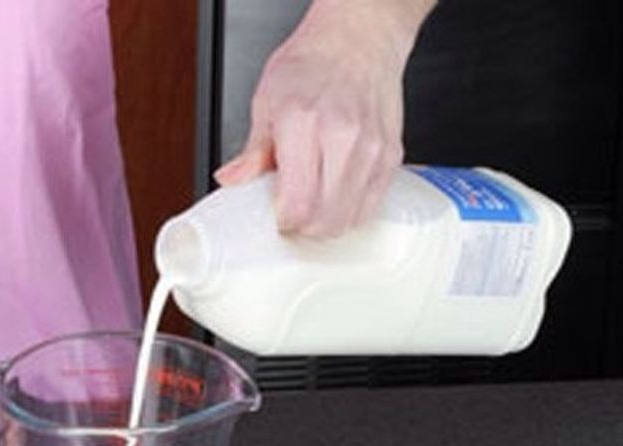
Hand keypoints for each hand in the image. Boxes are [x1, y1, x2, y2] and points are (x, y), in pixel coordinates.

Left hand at [215, 0, 425, 236]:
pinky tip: (335, 196)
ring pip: (349, 220)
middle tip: (291, 213)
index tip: (275, 216)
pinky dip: (350, 212)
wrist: (357, 40)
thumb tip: (232, 180)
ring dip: (327, 224)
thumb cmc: (311, 65)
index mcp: (304, 125)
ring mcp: (371, 150)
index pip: (297, 204)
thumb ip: (252, 151)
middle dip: (303, 228)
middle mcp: (342, 138)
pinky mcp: (391, 156)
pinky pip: (371, 207)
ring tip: (313, 203)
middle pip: (324, 220)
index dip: (284, 222)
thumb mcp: (266, 101)